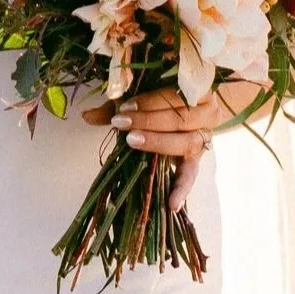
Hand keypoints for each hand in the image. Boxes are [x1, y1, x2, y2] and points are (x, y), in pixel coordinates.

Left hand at [106, 80, 262, 211]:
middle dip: (149, 120)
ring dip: (157, 143)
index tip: (125, 106)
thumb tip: (86, 116)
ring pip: (186, 142)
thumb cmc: (163, 99)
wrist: (194, 111)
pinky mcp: (197, 160)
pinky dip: (181, 189)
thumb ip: (117, 104)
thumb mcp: (142, 96)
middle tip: (122, 123)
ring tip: (132, 142)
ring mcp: (204, 138)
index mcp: (197, 89)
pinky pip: (192, 175)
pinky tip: (171, 204)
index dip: (150, 100)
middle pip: (181, 117)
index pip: (175, 93)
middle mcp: (208, 113)